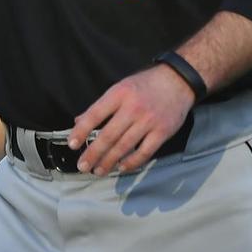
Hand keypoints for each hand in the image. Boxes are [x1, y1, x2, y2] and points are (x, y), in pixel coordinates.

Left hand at [70, 63, 196, 174]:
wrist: (178, 80)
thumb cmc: (145, 84)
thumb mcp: (120, 87)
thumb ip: (101, 106)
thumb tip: (78, 122)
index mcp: (119, 94)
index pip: (95, 114)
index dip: (81, 131)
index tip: (72, 144)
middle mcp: (133, 108)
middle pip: (108, 135)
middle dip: (93, 153)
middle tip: (82, 166)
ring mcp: (149, 121)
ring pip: (124, 147)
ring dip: (109, 161)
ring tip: (98, 170)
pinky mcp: (162, 132)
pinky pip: (144, 152)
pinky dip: (131, 162)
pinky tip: (121, 168)